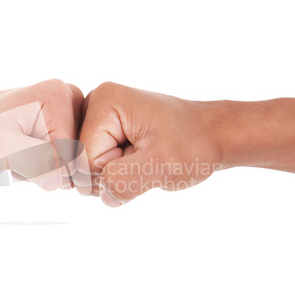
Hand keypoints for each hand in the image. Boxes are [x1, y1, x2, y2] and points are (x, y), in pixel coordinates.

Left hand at [0, 79, 83, 190]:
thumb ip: (32, 163)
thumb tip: (59, 180)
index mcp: (60, 96)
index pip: (73, 155)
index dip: (47, 168)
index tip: (18, 154)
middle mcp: (71, 98)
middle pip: (78, 157)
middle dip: (49, 169)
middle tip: (18, 156)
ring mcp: (70, 110)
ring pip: (73, 162)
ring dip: (47, 169)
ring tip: (20, 154)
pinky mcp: (66, 123)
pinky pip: (68, 160)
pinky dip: (47, 167)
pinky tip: (27, 154)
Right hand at [77, 82, 222, 205]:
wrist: (213, 135)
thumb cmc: (194, 144)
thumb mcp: (163, 165)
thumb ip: (124, 180)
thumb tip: (102, 194)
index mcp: (105, 101)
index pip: (84, 158)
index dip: (114, 172)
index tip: (145, 158)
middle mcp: (95, 103)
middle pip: (80, 161)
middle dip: (112, 173)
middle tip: (145, 159)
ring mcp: (98, 116)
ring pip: (86, 167)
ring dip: (115, 173)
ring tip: (143, 157)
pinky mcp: (104, 128)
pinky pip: (95, 164)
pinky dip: (116, 171)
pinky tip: (136, 159)